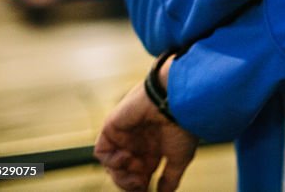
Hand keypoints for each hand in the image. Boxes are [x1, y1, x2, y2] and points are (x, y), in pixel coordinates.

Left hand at [94, 60, 197, 191]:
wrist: (177, 101)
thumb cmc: (182, 125)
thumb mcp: (179, 158)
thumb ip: (170, 179)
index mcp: (153, 148)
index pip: (139, 174)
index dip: (140, 186)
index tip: (147, 191)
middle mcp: (138, 142)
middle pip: (123, 173)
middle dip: (129, 183)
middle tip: (140, 185)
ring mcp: (124, 136)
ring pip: (111, 165)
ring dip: (121, 175)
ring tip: (136, 173)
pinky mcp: (112, 127)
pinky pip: (101, 152)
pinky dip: (111, 161)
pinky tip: (127, 157)